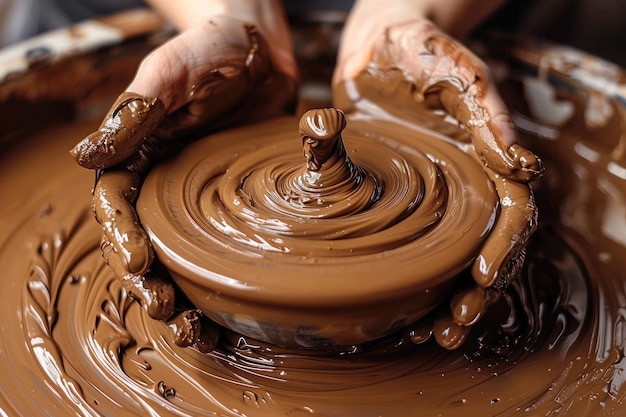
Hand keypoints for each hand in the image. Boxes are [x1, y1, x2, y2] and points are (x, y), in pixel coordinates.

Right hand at [70, 13, 296, 328]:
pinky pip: (228, 251)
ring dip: (183, 299)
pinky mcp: (238, 207)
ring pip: (184, 260)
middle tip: (165, 307)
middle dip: (150, 282)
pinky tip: (231, 316)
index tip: (139, 263)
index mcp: (139, 157)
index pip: (118, 208)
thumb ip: (135, 115)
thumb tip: (87, 158)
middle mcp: (166, 186)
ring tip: (193, 329)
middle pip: (148, 245)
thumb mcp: (169, 74)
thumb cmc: (210, 51)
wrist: (263, 47)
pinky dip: (226, 287)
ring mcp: (202, 202)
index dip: (123, 239)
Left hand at [335, 8, 542, 348]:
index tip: (482, 276)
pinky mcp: (398, 201)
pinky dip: (411, 286)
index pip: (510, 214)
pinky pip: (410, 250)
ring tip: (433, 335)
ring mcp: (433, 199)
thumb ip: (486, 113)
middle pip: (483, 251)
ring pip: (450, 262)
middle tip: (454, 325)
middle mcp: (465, 186)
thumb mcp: (456, 71)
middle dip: (474, 293)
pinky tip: (402, 314)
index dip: (503, 248)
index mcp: (487, 159)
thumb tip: (520, 165)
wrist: (377, 44)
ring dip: (445, 302)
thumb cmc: (421, 49)